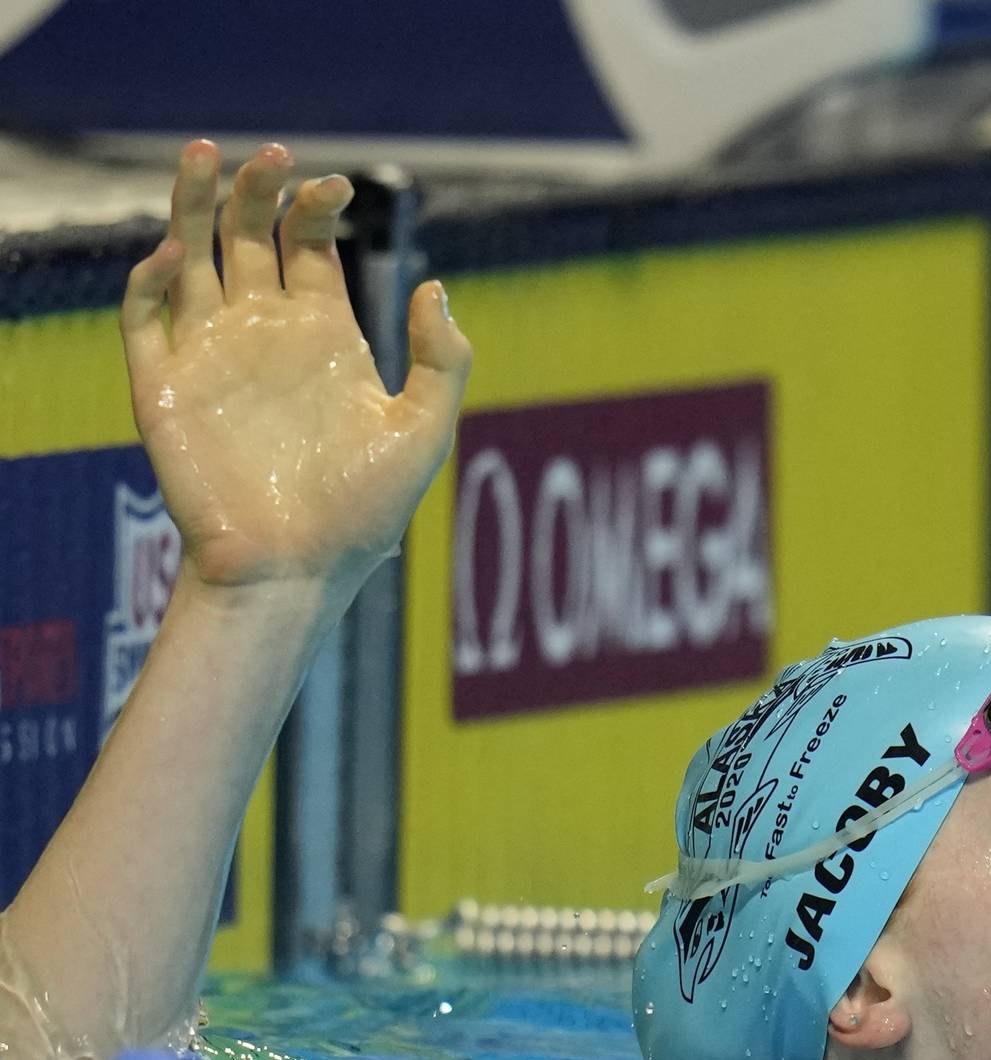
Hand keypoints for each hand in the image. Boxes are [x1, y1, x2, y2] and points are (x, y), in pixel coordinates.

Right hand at [121, 140, 470, 596]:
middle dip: (255, 189)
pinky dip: (152, 277)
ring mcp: (212, 355)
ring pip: (188, 256)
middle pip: (246, 236)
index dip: (315, 206)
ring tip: (206, 154)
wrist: (296, 570)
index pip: (308, 246)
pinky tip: (177, 252)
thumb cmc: (364, 513)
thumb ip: (442, 359)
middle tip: (271, 156)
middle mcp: (264, 335)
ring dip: (192, 204)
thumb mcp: (423, 430)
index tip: (335, 187)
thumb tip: (436, 286)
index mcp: (324, 337)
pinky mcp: (164, 386)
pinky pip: (145, 316)